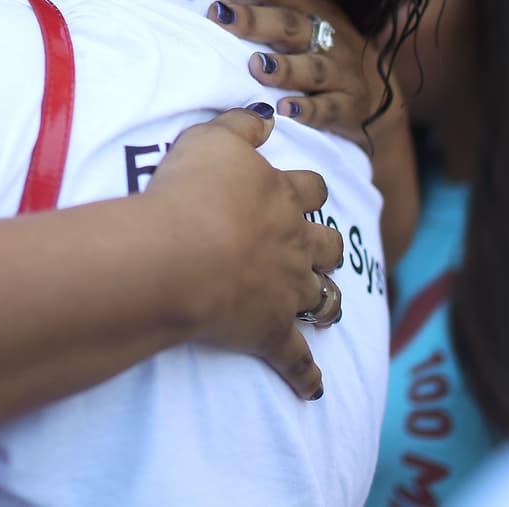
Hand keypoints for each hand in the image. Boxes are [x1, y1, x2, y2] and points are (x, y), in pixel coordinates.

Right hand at [142, 106, 342, 399]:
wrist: (181, 253)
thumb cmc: (191, 190)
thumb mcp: (210, 139)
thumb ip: (240, 126)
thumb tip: (267, 118)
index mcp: (282, 197)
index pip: (310, 188)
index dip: (309, 189)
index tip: (306, 190)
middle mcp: (294, 244)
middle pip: (326, 244)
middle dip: (325, 246)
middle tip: (318, 249)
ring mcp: (287, 292)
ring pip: (323, 299)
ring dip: (327, 302)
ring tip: (328, 308)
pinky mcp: (270, 334)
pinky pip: (296, 362)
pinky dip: (307, 378)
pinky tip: (315, 390)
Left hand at [200, 0, 385, 143]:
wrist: (378, 96)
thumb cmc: (321, 55)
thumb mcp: (301, 27)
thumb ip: (263, 14)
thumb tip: (205, 1)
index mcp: (314, 9)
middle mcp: (331, 37)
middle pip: (291, 25)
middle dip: (253, 20)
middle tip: (219, 16)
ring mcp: (343, 72)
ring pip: (312, 68)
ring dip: (284, 68)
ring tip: (257, 67)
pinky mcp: (351, 106)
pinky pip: (330, 109)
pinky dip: (309, 110)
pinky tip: (286, 110)